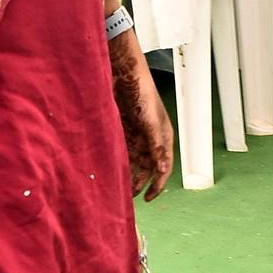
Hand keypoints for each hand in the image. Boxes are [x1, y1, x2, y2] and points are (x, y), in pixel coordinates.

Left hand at [109, 30, 173, 200]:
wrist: (122, 73)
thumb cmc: (141, 93)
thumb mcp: (151, 123)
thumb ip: (157, 147)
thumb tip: (163, 171)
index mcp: (163, 137)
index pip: (163, 168)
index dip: (158, 185)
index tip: (148, 199)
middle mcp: (150, 138)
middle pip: (147, 167)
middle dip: (140, 183)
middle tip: (128, 199)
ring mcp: (136, 134)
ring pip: (133, 161)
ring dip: (128, 174)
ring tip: (117, 189)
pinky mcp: (121, 129)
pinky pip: (121, 151)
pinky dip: (117, 161)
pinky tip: (109, 171)